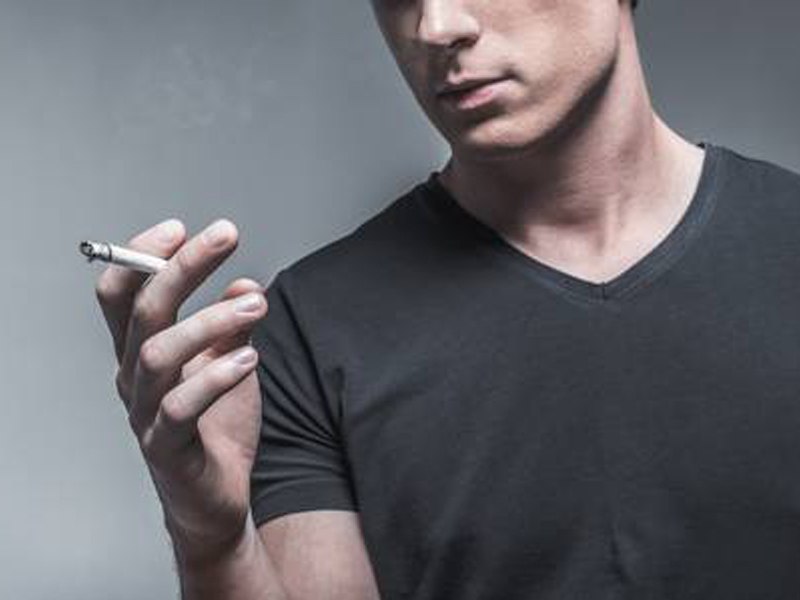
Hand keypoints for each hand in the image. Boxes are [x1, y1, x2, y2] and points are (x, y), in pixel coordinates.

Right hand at [94, 218, 268, 565]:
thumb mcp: (228, 363)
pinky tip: (250, 359)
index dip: (142, 256)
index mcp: (142, 350)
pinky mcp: (165, 447)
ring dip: (210, 321)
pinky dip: (215, 378)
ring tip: (256, 303)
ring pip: (159, 354)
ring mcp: (146, 412)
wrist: (216, 496)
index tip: (180, 227)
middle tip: (225, 235)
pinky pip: (182, 407)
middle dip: (182, 267)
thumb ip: (233, 326)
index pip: (123, 294)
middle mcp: (134, 376)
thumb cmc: (217, 425)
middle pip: (143, 311)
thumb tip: (247, 285)